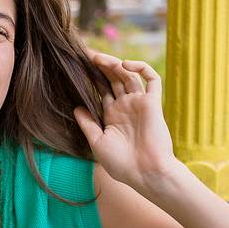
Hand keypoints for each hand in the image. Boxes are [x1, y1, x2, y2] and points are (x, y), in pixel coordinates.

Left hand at [73, 49, 179, 190]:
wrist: (145, 173)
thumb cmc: (121, 163)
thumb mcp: (97, 142)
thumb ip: (87, 123)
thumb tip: (75, 107)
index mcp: (111, 115)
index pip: (100, 90)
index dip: (91, 78)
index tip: (77, 66)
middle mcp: (125, 106)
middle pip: (113, 79)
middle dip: (101, 66)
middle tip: (85, 54)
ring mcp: (139, 103)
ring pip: (128, 75)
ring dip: (114, 64)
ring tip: (98, 57)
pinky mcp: (153, 103)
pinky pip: (152, 80)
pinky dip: (141, 68)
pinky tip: (125, 64)